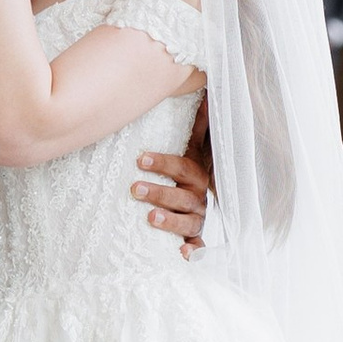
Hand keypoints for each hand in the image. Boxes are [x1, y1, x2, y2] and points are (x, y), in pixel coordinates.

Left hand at [134, 130, 212, 258]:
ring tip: (150, 218)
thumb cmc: (188, 172)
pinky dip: (195, 251)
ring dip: (171, 220)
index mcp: (197, 175)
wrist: (207, 201)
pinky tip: (183, 254)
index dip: (164, 163)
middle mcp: (200, 198)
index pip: (183, 167)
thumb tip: (203, 87)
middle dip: (160, 191)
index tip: (140, 158)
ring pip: (189, 221)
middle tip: (135, 189)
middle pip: (183, 195)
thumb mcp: (191, 149)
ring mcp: (199, 219)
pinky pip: (200, 247)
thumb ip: (196, 124)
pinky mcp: (196, 238)